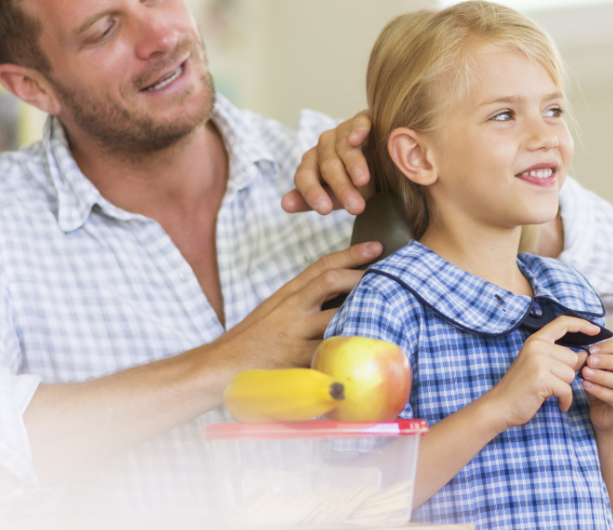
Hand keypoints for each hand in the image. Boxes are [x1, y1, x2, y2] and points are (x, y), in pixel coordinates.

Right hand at [213, 241, 380, 370]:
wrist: (221, 366)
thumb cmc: (255, 339)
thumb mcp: (276, 310)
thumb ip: (304, 300)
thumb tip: (341, 291)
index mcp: (289, 294)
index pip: (322, 265)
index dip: (351, 253)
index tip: (376, 246)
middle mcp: (291, 308)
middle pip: (331, 281)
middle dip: (362, 275)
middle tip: (392, 274)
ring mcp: (294, 333)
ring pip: (335, 314)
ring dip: (364, 309)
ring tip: (391, 307)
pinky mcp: (297, 359)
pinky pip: (330, 350)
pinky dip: (350, 347)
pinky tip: (371, 347)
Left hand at [282, 111, 373, 215]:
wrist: (382, 163)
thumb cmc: (354, 182)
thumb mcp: (334, 197)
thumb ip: (311, 201)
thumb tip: (285, 204)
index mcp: (312, 164)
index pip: (305, 176)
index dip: (312, 192)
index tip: (325, 210)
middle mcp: (324, 146)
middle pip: (328, 166)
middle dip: (342, 187)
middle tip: (356, 207)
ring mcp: (342, 132)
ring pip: (343, 148)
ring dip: (353, 164)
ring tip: (362, 181)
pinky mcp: (362, 120)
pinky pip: (359, 124)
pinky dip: (357, 130)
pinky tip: (356, 139)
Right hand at [479, 316, 600, 430]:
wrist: (500, 406)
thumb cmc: (521, 387)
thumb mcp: (540, 366)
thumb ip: (560, 358)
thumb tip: (585, 355)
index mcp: (536, 340)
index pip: (562, 323)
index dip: (582, 324)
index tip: (596, 330)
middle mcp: (537, 346)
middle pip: (573, 358)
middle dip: (567, 375)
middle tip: (550, 383)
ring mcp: (538, 361)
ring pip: (571, 374)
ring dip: (563, 388)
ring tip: (547, 391)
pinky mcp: (541, 378)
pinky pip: (567, 389)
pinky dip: (565, 400)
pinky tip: (557, 404)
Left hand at [581, 338, 612, 432]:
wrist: (603, 413)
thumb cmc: (604, 386)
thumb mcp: (601, 369)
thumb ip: (597, 360)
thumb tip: (586, 354)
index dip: (609, 346)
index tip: (591, 350)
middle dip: (606, 360)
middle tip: (589, 360)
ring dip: (602, 376)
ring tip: (585, 373)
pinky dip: (599, 390)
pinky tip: (586, 385)